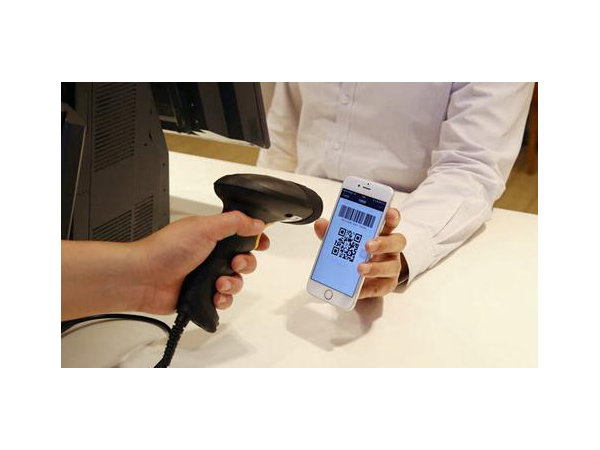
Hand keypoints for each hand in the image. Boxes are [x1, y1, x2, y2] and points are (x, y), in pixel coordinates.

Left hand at [133, 211, 268, 313]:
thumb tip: (257, 223)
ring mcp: (207, 276)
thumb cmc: (165, 249)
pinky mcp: (202, 296)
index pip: (242, 235)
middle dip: (246, 264)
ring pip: (236, 282)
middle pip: (244, 260)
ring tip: (220, 283)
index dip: (255, 240)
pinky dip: (223, 299)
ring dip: (233, 283)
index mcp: (212, 235)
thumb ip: (234, 222)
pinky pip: (224, 300)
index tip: (261, 244)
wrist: (143, 278)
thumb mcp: (204, 227)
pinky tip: (215, 296)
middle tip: (235, 263)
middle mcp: (210, 255)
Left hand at [314, 208, 406, 299]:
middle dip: (383, 243)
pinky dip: (367, 288)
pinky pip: (380, 287)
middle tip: (368, 245)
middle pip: (396, 242)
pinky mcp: (386, 284)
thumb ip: (333, 232)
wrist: (364, 278)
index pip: (391, 221)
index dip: (392, 216)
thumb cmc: (358, 254)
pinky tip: (358, 289)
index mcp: (382, 233)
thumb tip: (320, 224)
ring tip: (360, 269)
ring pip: (392, 266)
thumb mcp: (345, 241)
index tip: (388, 213)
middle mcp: (390, 249)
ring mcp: (391, 267)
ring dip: (376, 267)